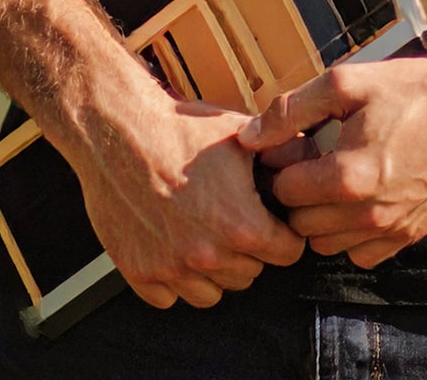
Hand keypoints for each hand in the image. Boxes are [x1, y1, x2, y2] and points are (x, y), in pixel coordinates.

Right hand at [68, 85, 305, 309]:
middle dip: (249, 249)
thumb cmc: (176, 128)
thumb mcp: (240, 135)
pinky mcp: (141, 274)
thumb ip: (279, 155)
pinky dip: (174, 277)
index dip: (285, 233)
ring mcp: (173, 269)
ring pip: (214, 293)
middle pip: (251, 274)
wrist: (117, 130)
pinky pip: (171, 297)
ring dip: (214, 269)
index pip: (288, 253)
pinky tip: (173, 242)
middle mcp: (208, 256)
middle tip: (232, 217)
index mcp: (241, 226)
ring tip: (203, 231)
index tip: (274, 222)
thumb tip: (308, 162)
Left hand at [237, 49, 426, 269]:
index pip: (284, 190)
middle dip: (297, 192)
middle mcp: (367, 215)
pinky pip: (360, 254)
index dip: (281, 164)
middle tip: (310, 159)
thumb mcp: (348, 82)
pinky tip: (358, 197)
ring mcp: (390, 231)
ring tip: (333, 177)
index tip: (293, 145)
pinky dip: (350, 233)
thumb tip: (249, 136)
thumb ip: (293, 109)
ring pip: (326, 245)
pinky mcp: (409, 237)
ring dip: (320, 216)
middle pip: (301, 222)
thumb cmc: (415, 91)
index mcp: (347, 177)